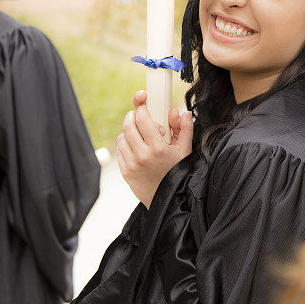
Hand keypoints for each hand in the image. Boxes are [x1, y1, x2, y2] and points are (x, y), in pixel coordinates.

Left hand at [116, 91, 193, 207]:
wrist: (169, 200)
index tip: (143, 103)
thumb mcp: (184, 151)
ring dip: (129, 130)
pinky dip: (125, 144)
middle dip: (132, 115)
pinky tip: (136, 147)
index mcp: (158, 149)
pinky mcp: (125, 172)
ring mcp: (131, 165)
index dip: (141, 107)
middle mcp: (142, 156)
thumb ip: (185, 129)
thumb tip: (181, 113)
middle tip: (137, 114)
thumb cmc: (178, 173)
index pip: (142, 119)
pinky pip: (120, 150)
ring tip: (139, 134)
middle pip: (128, 125)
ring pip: (122, 137)